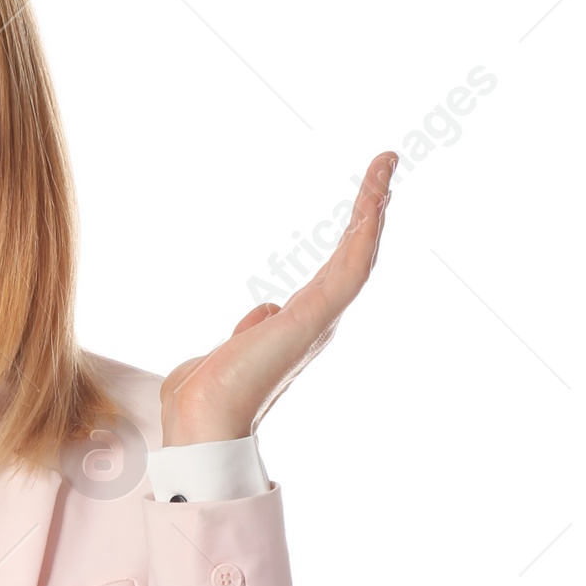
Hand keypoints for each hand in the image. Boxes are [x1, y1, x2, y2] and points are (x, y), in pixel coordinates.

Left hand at [158, 151, 397, 446]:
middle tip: (384, 169)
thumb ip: (250, 330)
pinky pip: (353, 265)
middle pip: (352, 256)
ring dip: (372, 208)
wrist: (201, 418)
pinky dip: (365, 229)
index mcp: (298, 328)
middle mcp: (317, 323)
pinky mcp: (318, 315)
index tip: (362, 203)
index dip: (348, 237)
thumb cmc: (205, 395)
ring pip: (358, 254)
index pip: (331, 273)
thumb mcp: (229, 350)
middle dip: (369, 212)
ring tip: (385, 166)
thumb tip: (264, 315)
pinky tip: (377, 197)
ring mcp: (321, 319)